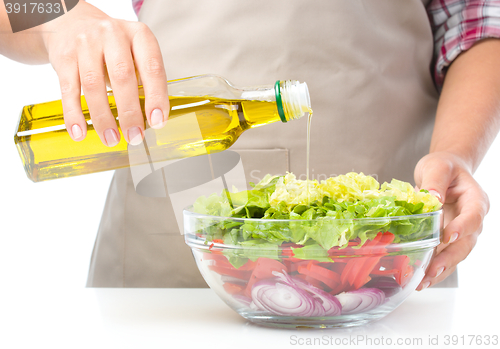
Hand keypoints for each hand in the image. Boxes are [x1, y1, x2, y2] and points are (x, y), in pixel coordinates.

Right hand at [41, 1, 168, 145]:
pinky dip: (74, 115)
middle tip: (135, 136)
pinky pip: (68, 90)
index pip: (152, 67)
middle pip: (122, 76)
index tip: (157, 121)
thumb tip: (151, 119)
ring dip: (103, 118)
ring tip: (111, 139)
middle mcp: (112, 35)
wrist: (71, 22)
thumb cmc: (113, 46)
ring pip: (93, 85)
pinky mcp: (64, 57)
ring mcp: (85, 44)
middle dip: (129, 112)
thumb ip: (145, 79)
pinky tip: (80, 132)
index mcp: (138, 35)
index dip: (156, 96)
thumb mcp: (135, 52)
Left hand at [414, 151, 488, 289]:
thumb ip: (435, 180)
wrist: (445, 172)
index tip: (448, 237)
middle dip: (449, 259)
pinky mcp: (449, 240)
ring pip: (456, 255)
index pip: (473, 216)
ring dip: (440, 270)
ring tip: (423, 282)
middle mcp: (473, 220)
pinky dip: (434, 269)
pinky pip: (445, 257)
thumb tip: (433, 198)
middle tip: (431, 271)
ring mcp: (462, 232)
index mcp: (475, 200)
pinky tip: (420, 279)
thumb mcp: (438, 166)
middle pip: (466, 243)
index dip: (462, 227)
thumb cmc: (444, 167)